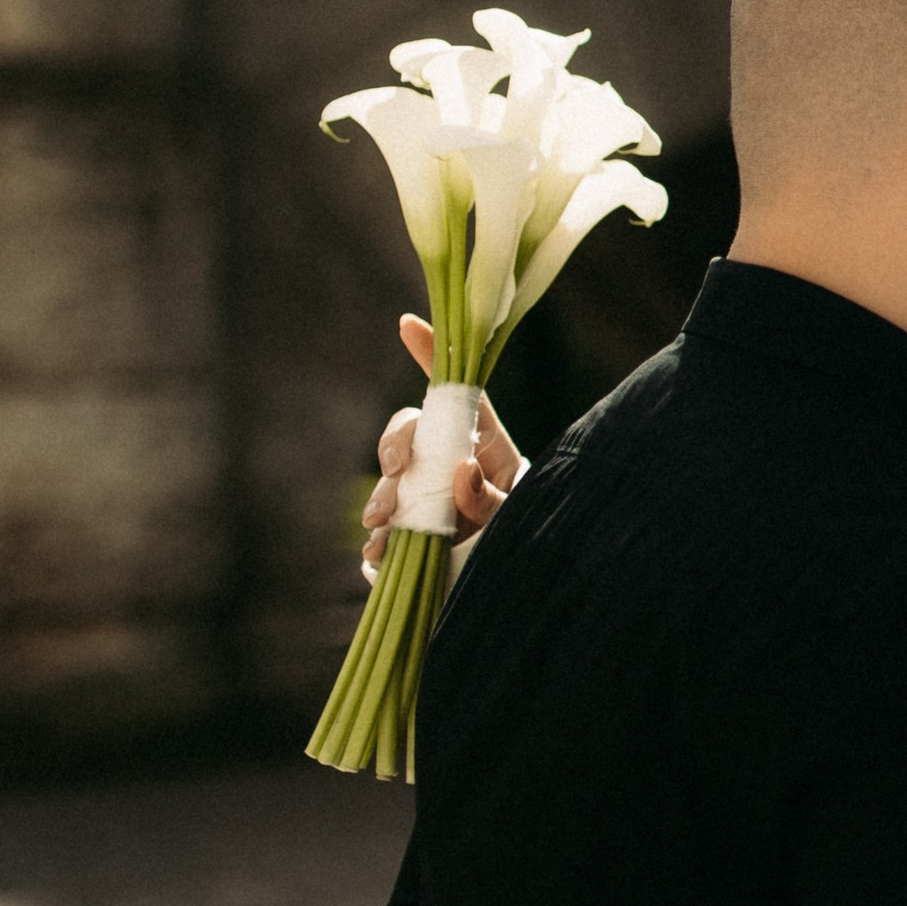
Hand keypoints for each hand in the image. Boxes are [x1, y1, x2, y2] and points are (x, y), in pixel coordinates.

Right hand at [361, 314, 521, 584]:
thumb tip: (460, 472)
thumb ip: (493, 497)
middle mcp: (450, 463)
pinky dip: (379, 543)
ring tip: (380, 531)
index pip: (461, 396)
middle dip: (395, 446)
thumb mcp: (520, 516)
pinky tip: (377, 556)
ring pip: (392, 482)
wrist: (523, 580)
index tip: (407, 325)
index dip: (433, 356)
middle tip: (396, 472)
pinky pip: (386, 531)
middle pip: (412, 433)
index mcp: (486, 444)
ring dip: (382, 500)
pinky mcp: (412, 534)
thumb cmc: (529, 533)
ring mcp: (427, 498)